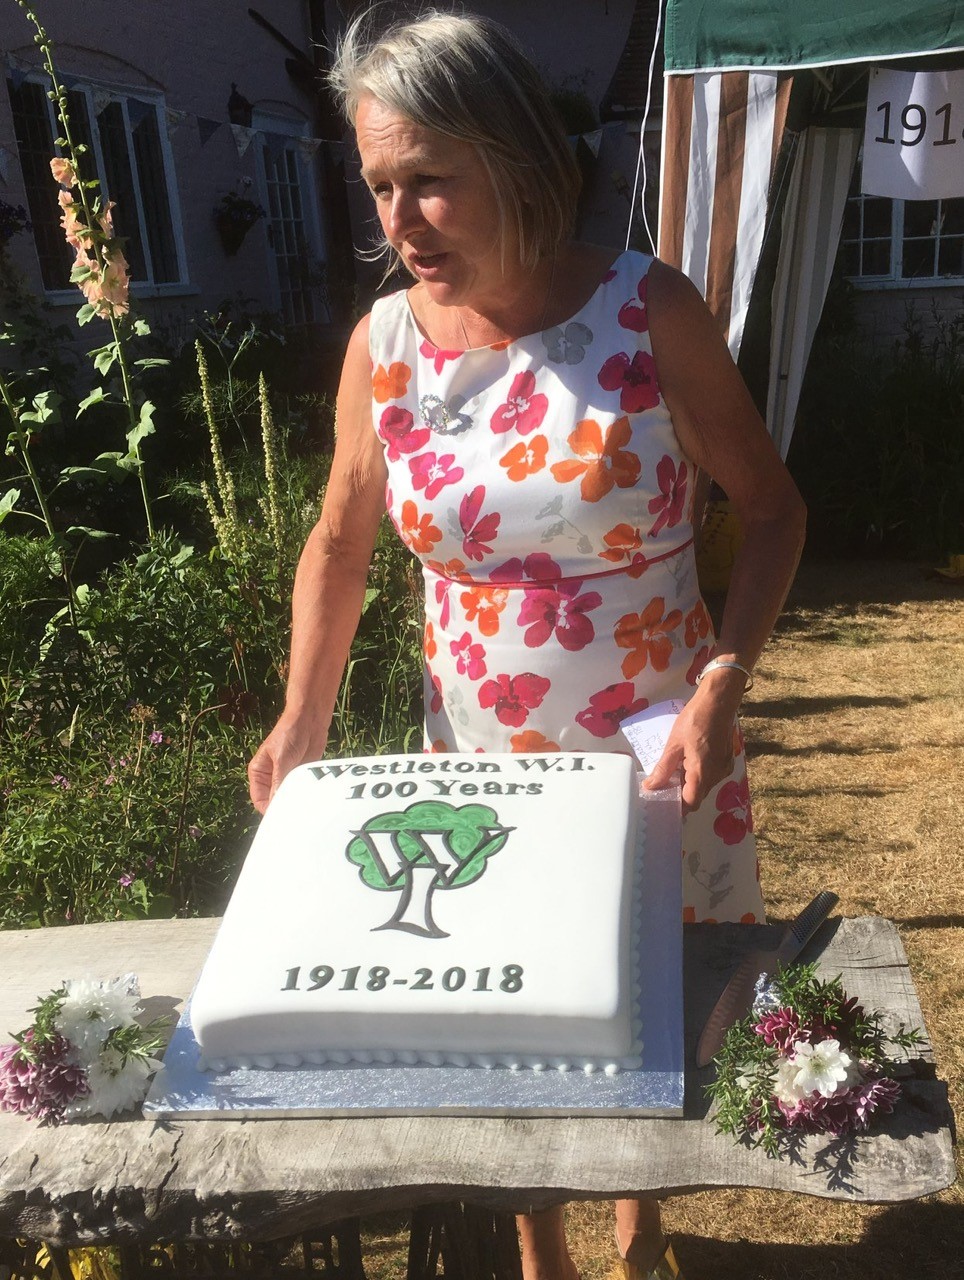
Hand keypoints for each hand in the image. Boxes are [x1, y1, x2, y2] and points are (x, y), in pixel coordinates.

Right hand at [248, 713, 326, 814]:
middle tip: (294, 817)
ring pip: (289, 797)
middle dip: (283, 807)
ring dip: (296, 802)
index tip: (280, 817)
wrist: (310, 719)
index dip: (268, 810)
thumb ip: (279, 781)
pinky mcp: (301, 775)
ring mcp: (287, 777)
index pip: (259, 799)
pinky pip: (302, 790)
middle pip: (274, 800)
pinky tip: (312, 801)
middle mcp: (271, 777)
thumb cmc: (289, 732)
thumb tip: (276, 805)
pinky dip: (306, 796)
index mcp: (259, 772)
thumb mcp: (282, 758)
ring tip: (304, 809)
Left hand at [642, 689, 737, 813]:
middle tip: (663, 787)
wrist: (719, 701)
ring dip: (690, 783)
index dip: (677, 807)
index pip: (691, 803)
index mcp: (703, 773)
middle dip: (681, 794)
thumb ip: (663, 769)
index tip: (663, 804)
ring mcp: (724, 768)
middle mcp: (717, 775)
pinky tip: (687, 762)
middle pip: (698, 795)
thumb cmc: (694, 720)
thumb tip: (651, 787)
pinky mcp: (726, 760)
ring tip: (672, 773)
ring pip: (704, 785)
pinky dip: (698, 774)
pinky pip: (711, 775)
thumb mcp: (674, 744)